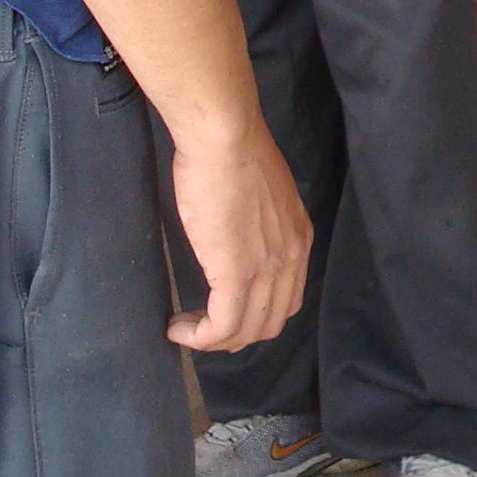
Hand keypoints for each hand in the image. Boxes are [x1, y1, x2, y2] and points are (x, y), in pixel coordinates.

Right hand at [165, 129, 311, 352]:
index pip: (288, 300)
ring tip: (185, 329)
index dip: (255, 315)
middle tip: (201, 327)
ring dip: (213, 340)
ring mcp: (265, 267)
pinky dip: (200, 338)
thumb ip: (257, 221)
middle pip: (270, 322)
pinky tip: (178, 328)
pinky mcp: (234, 271)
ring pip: (246, 331)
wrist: (224, 136)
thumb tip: (235, 234)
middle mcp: (290, 257)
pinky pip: (222, 325)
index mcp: (298, 238)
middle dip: (235, 335)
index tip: (223, 311)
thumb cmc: (232, 151)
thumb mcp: (260, 193)